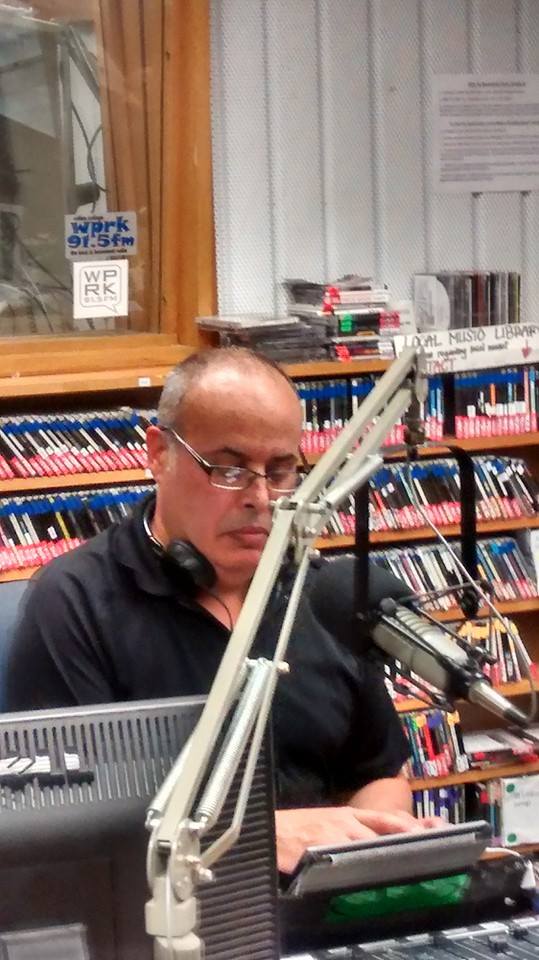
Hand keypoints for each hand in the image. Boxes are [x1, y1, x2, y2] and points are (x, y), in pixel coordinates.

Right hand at [275, 806, 437, 873]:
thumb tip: (370, 840)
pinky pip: (346, 861)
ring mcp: (335, 836)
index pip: (384, 817)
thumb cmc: (296, 826)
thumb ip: (349, 827)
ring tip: (399, 869)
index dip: (407, 825)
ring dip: (383, 858)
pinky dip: (358, 868)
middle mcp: (345, 822)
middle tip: (419, 857)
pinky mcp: (323, 851)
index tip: (426, 833)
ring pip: (368, 847)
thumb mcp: (326, 819)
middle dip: (400, 845)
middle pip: (382, 834)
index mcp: (347, 813)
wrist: (271, 828)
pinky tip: (366, 878)